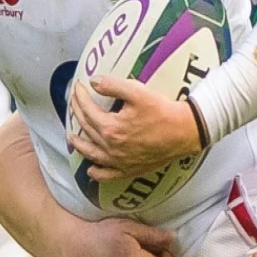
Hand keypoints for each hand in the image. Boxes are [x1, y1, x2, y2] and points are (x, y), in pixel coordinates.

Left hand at [68, 76, 201, 178]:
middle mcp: (110, 148)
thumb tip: (93, 82)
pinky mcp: (129, 170)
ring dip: (79, 145)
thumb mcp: (137, 92)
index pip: (87, 110)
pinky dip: (96, 173)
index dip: (80, 96)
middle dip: (77, 113)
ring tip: (72, 138)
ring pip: (91, 154)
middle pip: (86, 130)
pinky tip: (91, 170)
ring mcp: (118, 161)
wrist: (184, 132)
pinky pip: (107, 175)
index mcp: (110, 128)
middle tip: (74, 102)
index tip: (78, 86)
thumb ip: (112, 85)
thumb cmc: (162, 111)